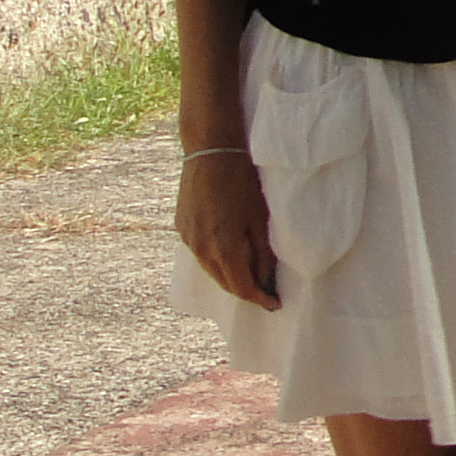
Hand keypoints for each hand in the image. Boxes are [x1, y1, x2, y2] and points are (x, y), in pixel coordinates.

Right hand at [179, 149, 280, 309]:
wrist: (210, 152)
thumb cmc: (242, 182)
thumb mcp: (260, 218)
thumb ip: (262, 254)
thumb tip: (267, 281)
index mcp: (224, 249)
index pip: (243, 288)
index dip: (261, 299)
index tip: (275, 304)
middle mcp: (202, 250)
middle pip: (225, 284)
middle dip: (246, 292)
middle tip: (265, 294)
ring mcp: (188, 240)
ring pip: (210, 271)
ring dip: (229, 278)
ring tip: (248, 277)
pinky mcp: (180, 228)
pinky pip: (200, 254)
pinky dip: (215, 261)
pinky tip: (227, 256)